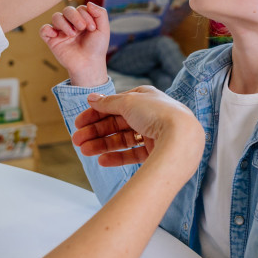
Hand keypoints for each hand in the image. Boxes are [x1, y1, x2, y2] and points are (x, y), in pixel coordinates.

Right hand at [39, 3, 110, 86]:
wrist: (89, 64)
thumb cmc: (96, 48)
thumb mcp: (103, 29)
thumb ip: (100, 13)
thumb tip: (88, 3)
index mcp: (82, 19)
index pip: (80, 8)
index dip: (86, 15)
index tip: (92, 28)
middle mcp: (71, 24)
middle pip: (67, 10)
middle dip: (75, 16)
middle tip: (82, 28)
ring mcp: (61, 32)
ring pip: (56, 17)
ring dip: (64, 23)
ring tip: (72, 34)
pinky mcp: (52, 40)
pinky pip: (43, 30)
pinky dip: (47, 29)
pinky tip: (56, 34)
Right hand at [72, 86, 203, 175]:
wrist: (181, 139)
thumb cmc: (158, 114)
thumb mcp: (128, 102)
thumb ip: (108, 102)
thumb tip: (92, 97)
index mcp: (145, 98)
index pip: (115, 105)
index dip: (95, 113)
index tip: (78, 122)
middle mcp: (150, 115)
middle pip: (116, 123)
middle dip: (95, 132)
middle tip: (76, 140)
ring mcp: (153, 134)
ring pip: (122, 140)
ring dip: (102, 145)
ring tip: (85, 151)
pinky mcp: (156, 152)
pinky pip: (132, 154)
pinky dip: (117, 157)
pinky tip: (102, 160)